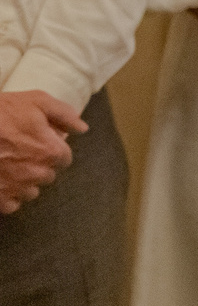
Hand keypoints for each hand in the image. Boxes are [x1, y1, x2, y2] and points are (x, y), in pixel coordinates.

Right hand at [0, 91, 82, 213]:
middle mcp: (36, 173)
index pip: (63, 159)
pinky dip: (6, 195)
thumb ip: (64, 114)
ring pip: (30, 191)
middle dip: (37, 165)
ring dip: (23, 181)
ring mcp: (15, 188)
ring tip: (6, 164)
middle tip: (18, 151)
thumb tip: (82, 128)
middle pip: (47, 175)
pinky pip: (11, 204)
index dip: (51, 149)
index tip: (36, 142)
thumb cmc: (0, 112)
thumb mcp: (36, 101)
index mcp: (50, 151)